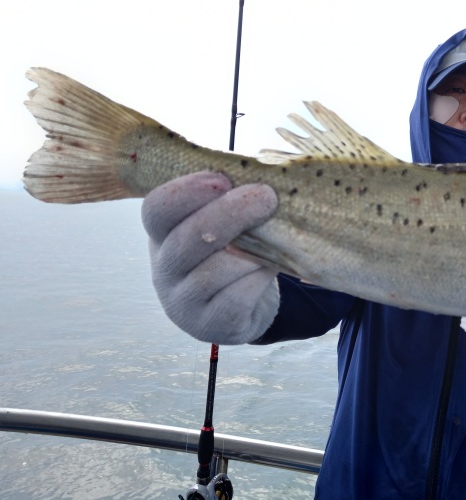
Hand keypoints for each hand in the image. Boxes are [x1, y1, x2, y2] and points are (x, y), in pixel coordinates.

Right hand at [142, 171, 279, 343]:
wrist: (241, 308)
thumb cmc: (231, 252)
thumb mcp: (220, 223)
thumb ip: (227, 199)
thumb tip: (262, 172)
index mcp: (162, 234)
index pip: (157, 210)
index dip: (187, 192)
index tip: (224, 179)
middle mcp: (164, 269)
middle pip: (188, 238)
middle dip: (230, 214)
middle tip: (267, 197)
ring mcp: (183, 302)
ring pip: (214, 272)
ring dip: (250, 252)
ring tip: (274, 242)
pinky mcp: (209, 327)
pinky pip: (234, 300)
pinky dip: (256, 280)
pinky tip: (269, 269)